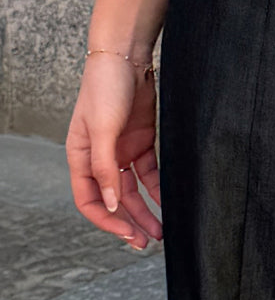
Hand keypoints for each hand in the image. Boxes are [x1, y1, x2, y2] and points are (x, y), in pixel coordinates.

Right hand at [66, 55, 163, 249]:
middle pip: (114, 201)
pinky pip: (149, 175)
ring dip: (145, 212)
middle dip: (129, 223)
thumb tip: (112, 205)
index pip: (89, 200)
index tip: (128, 234)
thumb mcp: (103, 129)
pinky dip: (158, 190)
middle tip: (146, 243)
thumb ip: (105, 168)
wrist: (127, 56)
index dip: (107, 221)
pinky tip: (169, 204)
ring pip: (132, 192)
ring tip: (161, 232)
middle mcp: (99, 158)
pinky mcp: (140, 143)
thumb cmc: (106, 87)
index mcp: (80, 157)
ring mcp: (120, 152)